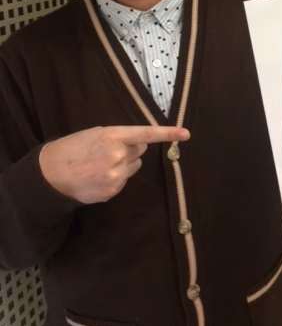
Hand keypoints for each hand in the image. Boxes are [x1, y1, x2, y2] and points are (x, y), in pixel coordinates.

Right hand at [39, 125, 189, 203]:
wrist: (51, 174)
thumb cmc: (74, 148)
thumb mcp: (96, 134)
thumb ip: (120, 137)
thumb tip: (140, 145)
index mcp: (113, 136)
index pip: (146, 134)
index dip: (168, 133)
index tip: (185, 134)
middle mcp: (118, 155)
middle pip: (140, 150)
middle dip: (130, 148)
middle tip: (109, 149)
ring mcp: (116, 175)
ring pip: (134, 166)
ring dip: (125, 163)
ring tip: (101, 164)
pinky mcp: (113, 191)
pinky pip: (124, 180)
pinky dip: (116, 177)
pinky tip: (99, 176)